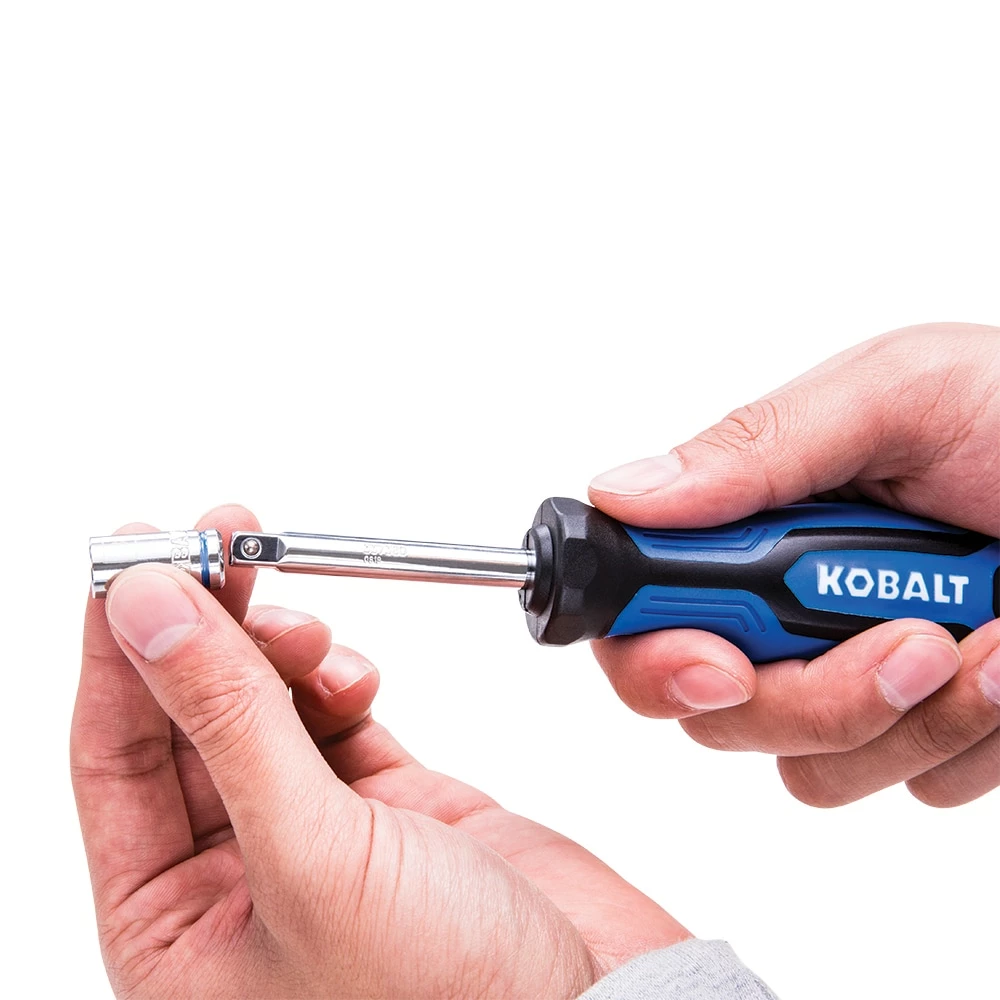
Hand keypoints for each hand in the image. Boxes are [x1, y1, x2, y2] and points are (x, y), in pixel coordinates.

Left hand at [71, 506, 686, 999]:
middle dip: (207, 629)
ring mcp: (314, 838)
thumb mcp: (312, 857)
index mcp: (174, 932)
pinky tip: (352, 671)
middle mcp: (234, 883)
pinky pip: (334, 717)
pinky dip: (337, 679)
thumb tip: (147, 613)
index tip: (138, 553)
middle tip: (220, 542)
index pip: (113, 760)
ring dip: (278, 651)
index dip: (122, 649)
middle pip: (189, 719)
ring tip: (304, 628)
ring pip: (263, 708)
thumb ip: (227, 722)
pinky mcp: (386, 808)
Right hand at [587, 323, 999, 807]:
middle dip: (812, 696)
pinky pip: (908, 781)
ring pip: (811, 766)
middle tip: (906, 638)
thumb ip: (758, 446)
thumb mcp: (898, 396)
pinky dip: (971, 737)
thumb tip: (623, 494)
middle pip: (717, 712)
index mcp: (755, 525)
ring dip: (912, 714)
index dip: (654, 655)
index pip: (640, 613)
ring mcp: (851, 675)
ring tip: (992, 635)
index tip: (719, 662)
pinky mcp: (922, 730)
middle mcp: (785, 608)